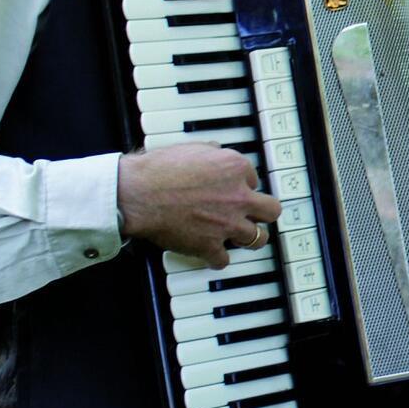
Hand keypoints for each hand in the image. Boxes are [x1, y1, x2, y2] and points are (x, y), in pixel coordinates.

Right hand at [117, 145, 281, 269]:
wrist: (138, 193)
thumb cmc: (158, 169)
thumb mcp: (192, 147)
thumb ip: (211, 151)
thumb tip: (217, 152)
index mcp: (236, 169)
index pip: (254, 180)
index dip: (243, 185)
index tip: (233, 189)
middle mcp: (238, 196)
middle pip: (271, 210)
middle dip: (263, 213)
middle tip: (255, 214)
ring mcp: (227, 223)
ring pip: (258, 238)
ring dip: (249, 238)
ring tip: (242, 238)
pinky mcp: (210, 245)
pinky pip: (224, 260)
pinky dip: (216, 259)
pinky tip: (213, 255)